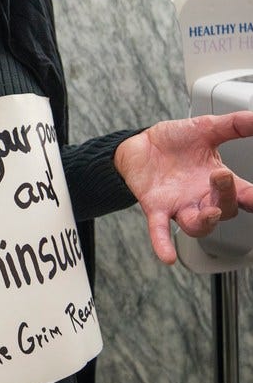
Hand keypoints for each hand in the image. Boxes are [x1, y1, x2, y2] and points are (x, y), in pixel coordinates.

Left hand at [114, 111, 252, 263]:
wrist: (139, 145)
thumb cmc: (174, 142)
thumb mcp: (206, 128)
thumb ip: (234, 125)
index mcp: (219, 181)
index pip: (246, 195)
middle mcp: (202, 198)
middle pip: (225, 211)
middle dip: (226, 196)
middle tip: (220, 174)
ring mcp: (180, 206)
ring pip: (198, 226)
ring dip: (205, 221)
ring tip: (209, 211)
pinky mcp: (155, 208)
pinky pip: (160, 230)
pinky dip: (162, 243)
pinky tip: (167, 257)